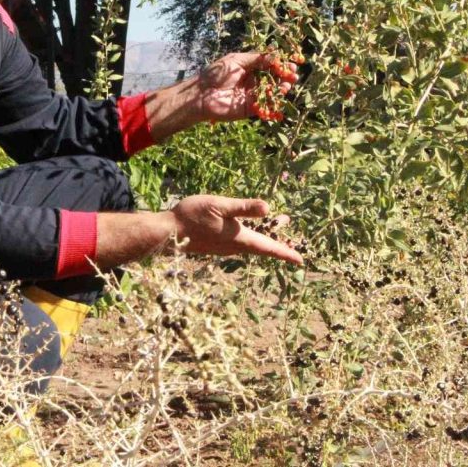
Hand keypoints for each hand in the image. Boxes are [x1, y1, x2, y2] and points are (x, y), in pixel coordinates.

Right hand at [170, 195, 302, 264]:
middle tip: (293, 244)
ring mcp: (224, 248)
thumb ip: (243, 207)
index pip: (268, 247)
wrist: (167, 233)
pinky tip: (247, 230)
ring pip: (251, 245)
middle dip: (278, 244)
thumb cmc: (192, 216)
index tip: (300, 261)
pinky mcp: (216, 245)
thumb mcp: (219, 205)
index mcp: (239, 238)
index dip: (285, 252)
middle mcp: (234, 247)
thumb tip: (268, 209)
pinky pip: (240, 244)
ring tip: (277, 229)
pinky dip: (251, 238)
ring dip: (265, 240)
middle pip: (262, 247)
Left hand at [197, 52, 298, 121]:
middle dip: (285, 77)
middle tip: (294, 75)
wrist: (202, 95)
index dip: (280, 65)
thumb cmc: (216, 74)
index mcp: (249, 68)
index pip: (269, 66)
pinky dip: (274, 101)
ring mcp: (252, 96)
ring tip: (288, 84)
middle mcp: (252, 82)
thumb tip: (275, 55)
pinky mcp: (250, 109)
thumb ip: (256, 59)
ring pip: (271, 92)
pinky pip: (265, 106)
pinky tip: (280, 94)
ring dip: (282, 88)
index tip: (291, 63)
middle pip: (273, 79)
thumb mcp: (237, 60)